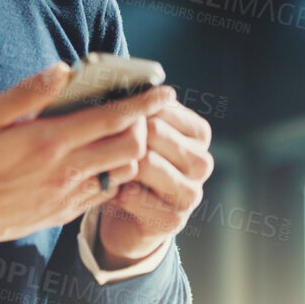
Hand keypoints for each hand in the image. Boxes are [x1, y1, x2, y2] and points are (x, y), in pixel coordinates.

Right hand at [0, 63, 176, 248]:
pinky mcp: (63, 214)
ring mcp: (66, 195)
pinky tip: (100, 161)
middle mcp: (64, 171)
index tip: (165, 92)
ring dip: (129, 153)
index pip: (112, 118)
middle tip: (137, 113)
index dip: (145, 104)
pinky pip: (104, 193)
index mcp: (47, 141)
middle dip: (142, 127)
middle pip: (131, 148)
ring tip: (120, 136)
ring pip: (123, 172)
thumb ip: (27, 93)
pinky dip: (112, 174)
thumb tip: (63, 69)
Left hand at [96, 94, 213, 266]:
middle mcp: (202, 161)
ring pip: (146, 163)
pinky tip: (113, 192)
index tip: (109, 115)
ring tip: (108, 167)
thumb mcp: (138, 132)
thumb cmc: (132, 165)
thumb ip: (137, 109)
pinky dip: (117, 193)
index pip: (161, 106)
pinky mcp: (175, 220)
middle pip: (155, 132)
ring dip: (120, 165)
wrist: (130, 217)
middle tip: (102, 143)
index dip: (130, 110)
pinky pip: (135, 197)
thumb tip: (108, 83)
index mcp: (198, 132)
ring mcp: (192, 193)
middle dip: (124, 136)